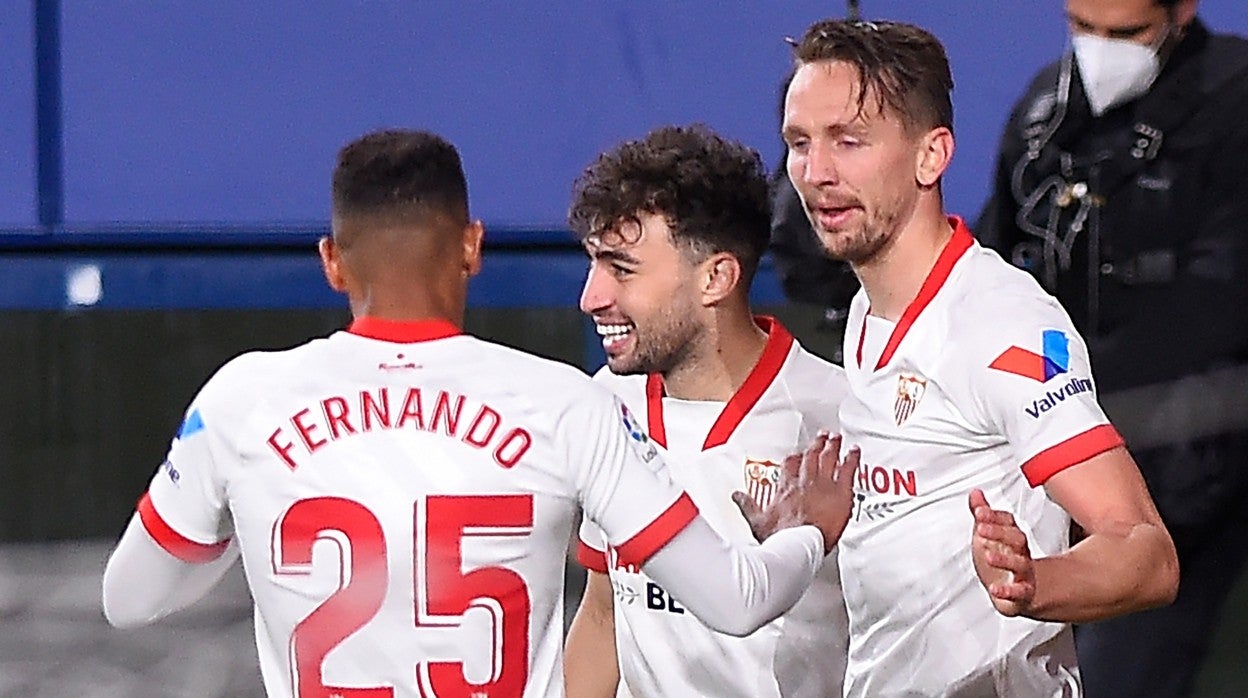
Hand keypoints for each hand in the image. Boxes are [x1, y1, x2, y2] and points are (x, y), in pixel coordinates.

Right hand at [732, 432, 857, 553]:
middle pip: (810, 456)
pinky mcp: (841, 494)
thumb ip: (747, 506)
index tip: (797, 453)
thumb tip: (737, 496)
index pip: (789, 464)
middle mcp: (804, 482)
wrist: (799, 546)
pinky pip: (848, 470)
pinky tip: (855, 452)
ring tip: (836, 438)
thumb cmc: (780, 538)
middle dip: (816, 444)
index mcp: (785, 487)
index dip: (794, 456)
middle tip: (821, 436)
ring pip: (829, 458)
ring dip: (833, 446)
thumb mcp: (756, 522)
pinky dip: (852, 459)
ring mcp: (823, 486)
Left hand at [969, 488, 1036, 615]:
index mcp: (1012, 536)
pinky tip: (995, 590)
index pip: (1008, 522)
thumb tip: (975, 493)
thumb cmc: (1002, 558)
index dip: (994, 516)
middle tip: (981, 529)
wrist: (1017, 592)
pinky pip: (1020, 592)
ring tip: (988, 557)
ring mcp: (1024, 573)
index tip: (980, 511)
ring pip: (1020, 564)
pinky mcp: (1023, 593)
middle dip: (999, 532)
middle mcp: (1021, 552)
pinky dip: (1008, 591)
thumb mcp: (988, 535)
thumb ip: (983, 515)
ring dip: (1004, 559)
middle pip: (1017, 539)